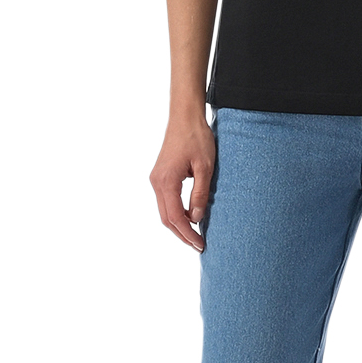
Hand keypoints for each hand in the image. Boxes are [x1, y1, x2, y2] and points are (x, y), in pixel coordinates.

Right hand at [150, 112, 215, 252]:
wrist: (185, 117)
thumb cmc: (197, 138)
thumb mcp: (205, 167)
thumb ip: (200, 194)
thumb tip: (197, 218)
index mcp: (166, 181)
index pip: (176, 217)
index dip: (188, 233)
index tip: (200, 244)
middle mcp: (157, 182)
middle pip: (166, 218)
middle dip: (182, 234)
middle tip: (199, 245)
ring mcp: (156, 179)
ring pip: (164, 211)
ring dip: (178, 225)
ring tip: (195, 236)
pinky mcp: (160, 176)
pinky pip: (166, 201)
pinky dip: (176, 213)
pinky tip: (190, 218)